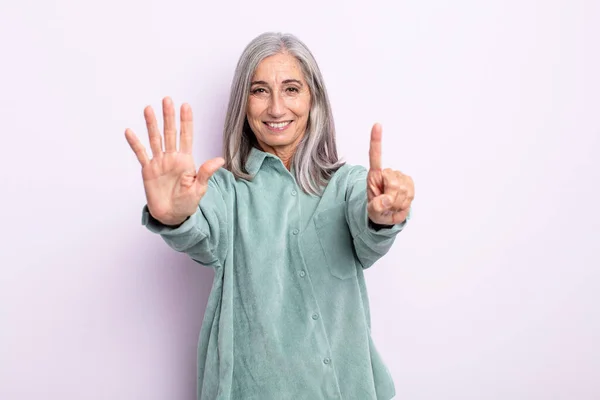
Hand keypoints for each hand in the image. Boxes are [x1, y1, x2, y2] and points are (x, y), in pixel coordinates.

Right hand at [125, 97, 223, 225]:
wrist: (172, 216)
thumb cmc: (187, 203)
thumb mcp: (199, 189)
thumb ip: (206, 173)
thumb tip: (220, 160)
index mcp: (186, 161)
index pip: (186, 136)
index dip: (186, 121)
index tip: (186, 105)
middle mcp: (172, 158)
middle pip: (170, 133)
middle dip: (169, 116)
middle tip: (167, 100)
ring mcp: (159, 162)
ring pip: (155, 139)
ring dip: (151, 124)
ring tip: (148, 109)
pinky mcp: (148, 170)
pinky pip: (141, 154)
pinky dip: (135, 143)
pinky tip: (130, 131)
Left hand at [367, 123, 414, 225]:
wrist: (388, 216)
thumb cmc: (378, 210)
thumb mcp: (372, 212)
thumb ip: (376, 207)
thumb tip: (386, 200)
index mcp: (374, 176)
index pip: (375, 156)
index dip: (376, 141)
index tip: (377, 125)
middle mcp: (387, 173)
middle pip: (393, 182)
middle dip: (391, 198)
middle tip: (386, 205)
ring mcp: (400, 177)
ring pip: (403, 189)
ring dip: (398, 202)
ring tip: (392, 205)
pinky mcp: (409, 182)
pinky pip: (410, 193)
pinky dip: (406, 202)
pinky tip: (401, 202)